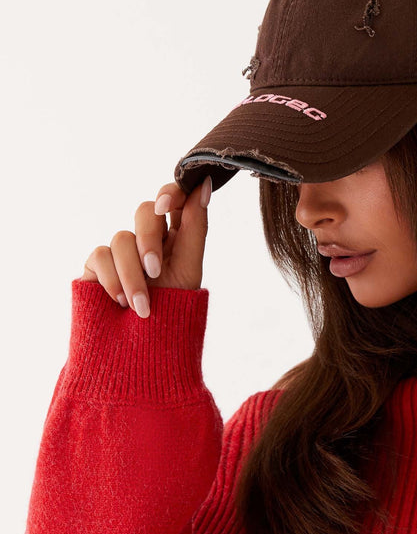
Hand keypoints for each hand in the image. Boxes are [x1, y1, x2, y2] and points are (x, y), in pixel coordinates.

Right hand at [80, 176, 210, 317]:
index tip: (167, 205)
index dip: (170, 193)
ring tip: (141, 306)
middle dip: (149, 240)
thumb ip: (196, 225)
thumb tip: (204, 183)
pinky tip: (121, 303)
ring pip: (122, 237)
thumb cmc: (172, 313)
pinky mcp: (96, 267)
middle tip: (155, 271)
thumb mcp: (189, 268)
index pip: (173, 200)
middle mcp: (147, 241)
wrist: (142, 351)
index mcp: (175, 238)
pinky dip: (113, 280)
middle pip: (145, 211)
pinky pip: (100, 255)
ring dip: (133, 274)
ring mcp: (120, 253)